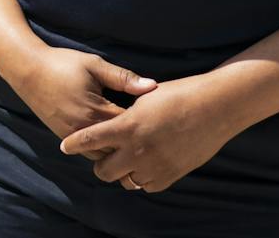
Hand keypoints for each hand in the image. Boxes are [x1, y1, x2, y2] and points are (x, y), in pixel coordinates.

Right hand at [7, 46, 156, 142]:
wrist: (28, 70)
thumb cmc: (63, 63)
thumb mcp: (94, 65)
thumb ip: (123, 78)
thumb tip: (152, 86)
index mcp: (95, 111)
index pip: (128, 127)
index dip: (144, 122)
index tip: (156, 115)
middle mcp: (85, 130)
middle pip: (118, 146)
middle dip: (132, 139)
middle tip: (148, 130)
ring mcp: (73, 137)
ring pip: (103, 155)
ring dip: (116, 147)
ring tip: (129, 136)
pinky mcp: (65, 138)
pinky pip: (89, 153)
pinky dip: (101, 147)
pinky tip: (110, 136)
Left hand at [58, 73, 232, 192]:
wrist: (214, 107)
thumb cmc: (180, 94)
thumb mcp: (147, 96)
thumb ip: (127, 111)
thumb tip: (113, 119)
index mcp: (129, 126)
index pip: (92, 139)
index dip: (75, 144)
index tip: (64, 146)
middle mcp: (138, 150)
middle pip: (105, 170)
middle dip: (100, 163)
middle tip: (103, 154)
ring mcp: (155, 166)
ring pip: (126, 181)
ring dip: (123, 171)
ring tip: (127, 157)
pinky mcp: (170, 176)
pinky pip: (146, 185)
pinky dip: (142, 176)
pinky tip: (146, 163)